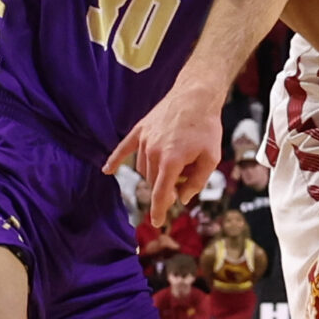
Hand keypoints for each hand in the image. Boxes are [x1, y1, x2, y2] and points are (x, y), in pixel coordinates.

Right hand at [107, 84, 222, 226]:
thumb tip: (182, 198)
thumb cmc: (207, 126)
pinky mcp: (140, 129)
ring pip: (144, 168)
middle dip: (167, 187)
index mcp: (171, 161)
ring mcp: (144, 140)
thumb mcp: (211, 157)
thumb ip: (197, 181)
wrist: (196, 95)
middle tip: (185, 179)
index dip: (159, 210)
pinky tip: (106, 170)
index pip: (161, 193)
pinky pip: (123, 148)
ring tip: (179, 161)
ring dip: (156, 173)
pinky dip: (115, 160)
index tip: (157, 223)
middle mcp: (154, 152)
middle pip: (154, 182)